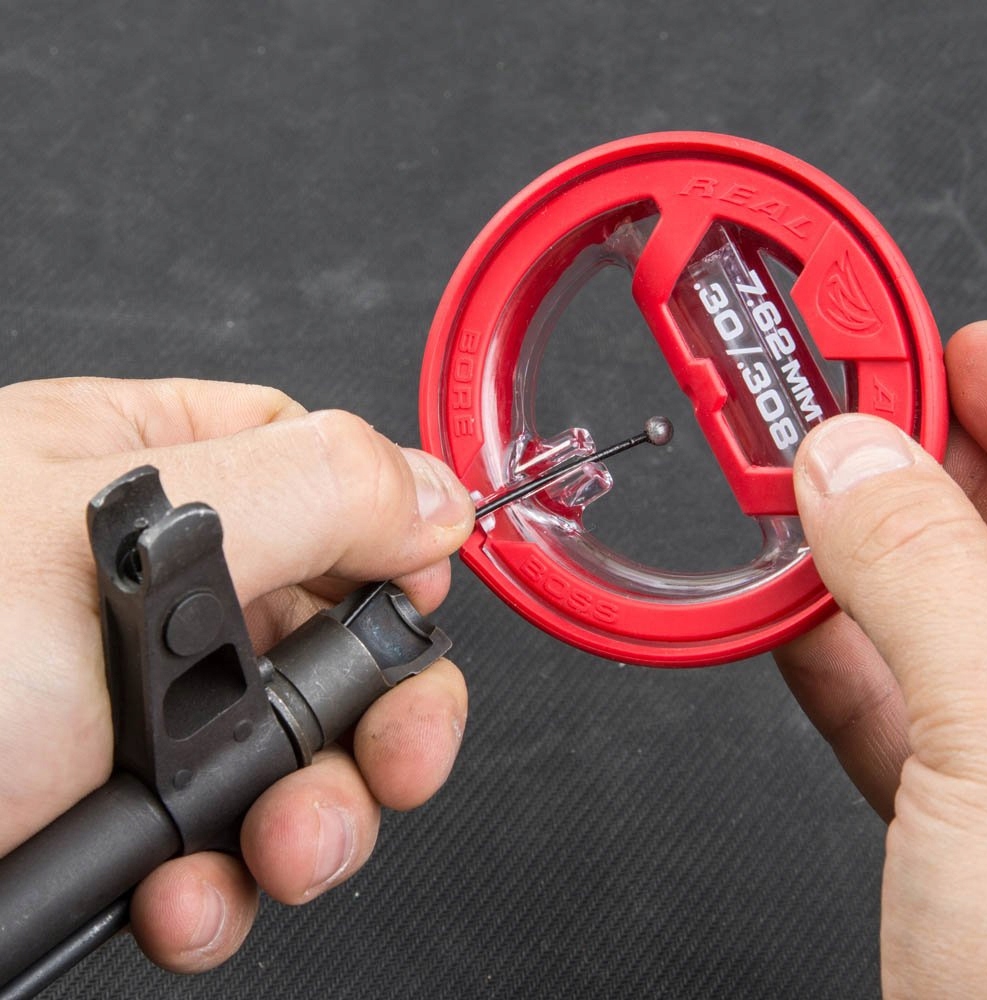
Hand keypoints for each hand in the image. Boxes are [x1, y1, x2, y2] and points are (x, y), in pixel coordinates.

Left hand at [0, 377, 474, 972]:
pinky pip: (227, 847)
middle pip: (338, 633)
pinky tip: (188, 898)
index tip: (414, 611)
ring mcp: (140, 714)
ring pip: (300, 755)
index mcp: (150, 473)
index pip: (328, 479)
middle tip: (394, 760)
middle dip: (382, 712)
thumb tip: (437, 492)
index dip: (393, 546)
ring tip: (280, 850)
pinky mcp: (119, 818)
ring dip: (318, 818)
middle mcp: (157, 593)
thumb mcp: (116, 540)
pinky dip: (229, 889)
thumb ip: (312, 491)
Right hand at [775, 321, 986, 997]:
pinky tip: (785, 613)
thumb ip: (924, 575)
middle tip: (831, 411)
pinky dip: (833, 654)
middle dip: (917, 460)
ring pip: (946, 617)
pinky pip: (900, 706)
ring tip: (788, 496)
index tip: (927, 341)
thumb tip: (844, 462)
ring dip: (857, 555)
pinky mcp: (973, 825)